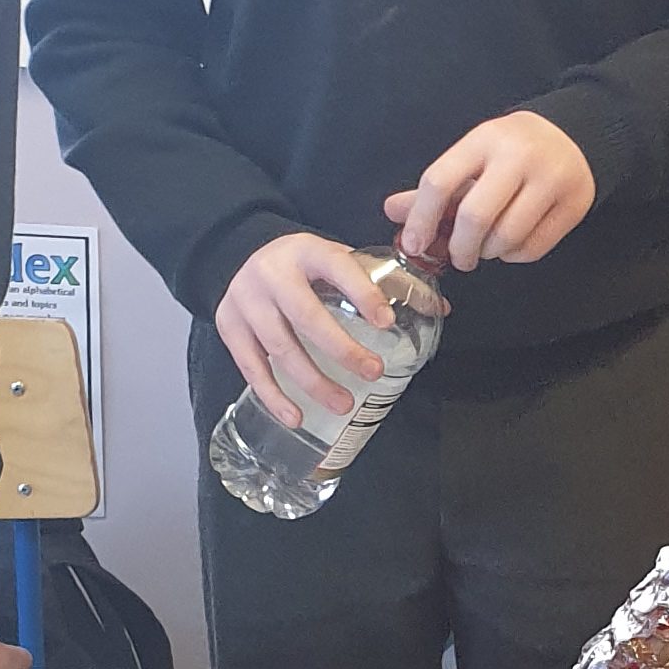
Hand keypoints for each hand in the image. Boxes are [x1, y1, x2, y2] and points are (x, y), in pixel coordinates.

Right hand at [215, 231, 398, 430]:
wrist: (239, 253)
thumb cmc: (302, 264)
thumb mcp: (335, 259)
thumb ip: (380, 281)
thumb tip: (439, 309)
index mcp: (308, 251)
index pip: (339, 269)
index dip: (363, 294)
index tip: (386, 322)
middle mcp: (273, 274)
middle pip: (306, 316)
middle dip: (341, 349)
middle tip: (372, 373)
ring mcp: (247, 302)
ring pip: (279, 347)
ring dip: (312, 381)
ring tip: (343, 404)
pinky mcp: (229, 326)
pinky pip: (251, 367)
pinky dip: (273, 395)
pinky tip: (295, 416)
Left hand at [387, 111, 593, 274]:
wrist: (575, 135)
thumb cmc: (513, 150)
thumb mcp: (473, 156)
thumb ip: (436, 186)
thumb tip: (392, 210)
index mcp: (485, 139)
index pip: (440, 181)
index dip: (421, 219)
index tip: (414, 244)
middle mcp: (518, 156)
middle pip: (475, 217)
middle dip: (460, 248)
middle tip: (459, 258)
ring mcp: (550, 180)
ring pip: (506, 238)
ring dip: (489, 253)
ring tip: (488, 246)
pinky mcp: (573, 204)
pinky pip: (532, 248)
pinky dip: (515, 256)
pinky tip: (512, 243)